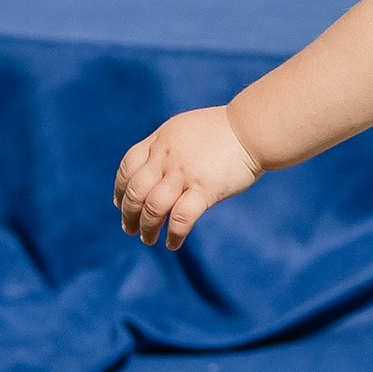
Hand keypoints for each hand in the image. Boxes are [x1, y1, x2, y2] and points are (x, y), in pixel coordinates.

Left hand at [115, 105, 259, 250]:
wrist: (253, 128)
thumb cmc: (226, 130)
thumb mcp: (186, 129)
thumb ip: (168, 148)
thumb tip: (155, 171)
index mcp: (161, 140)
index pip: (128, 166)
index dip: (119, 189)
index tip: (119, 204)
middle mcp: (167, 156)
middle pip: (135, 191)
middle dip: (128, 214)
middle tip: (130, 229)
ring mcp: (184, 173)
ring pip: (153, 207)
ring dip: (147, 228)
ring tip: (148, 239)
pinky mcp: (204, 188)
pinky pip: (181, 218)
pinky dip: (174, 234)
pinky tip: (173, 243)